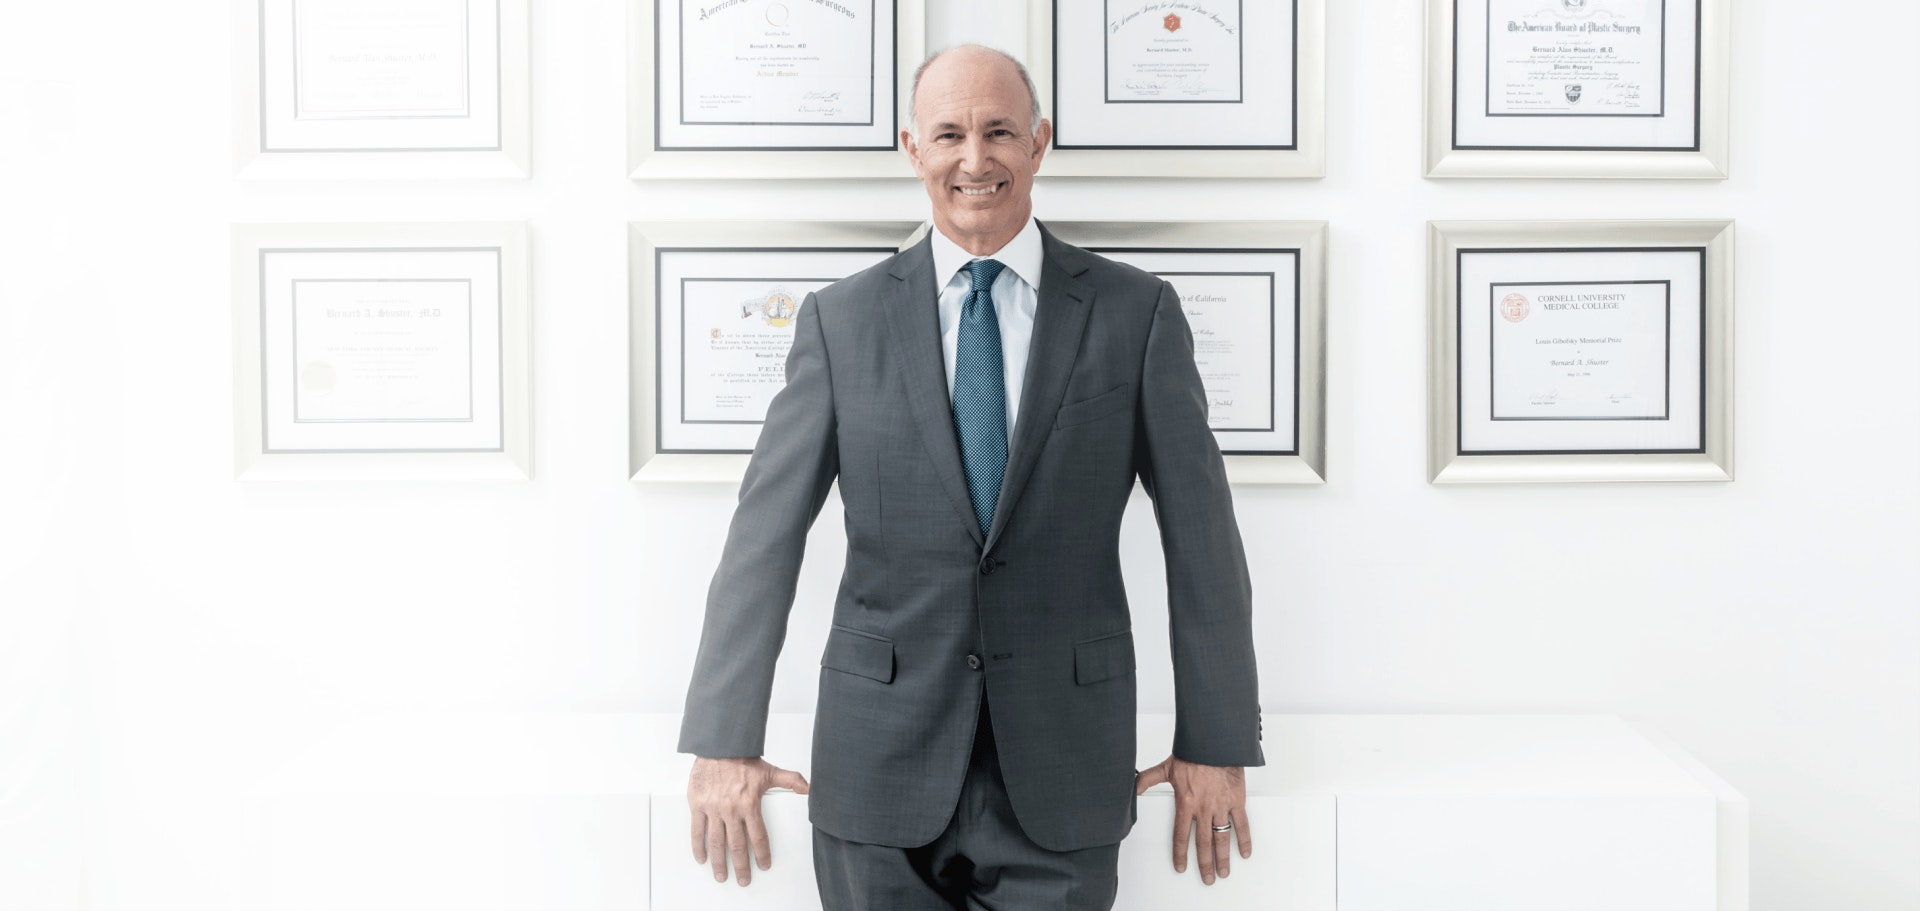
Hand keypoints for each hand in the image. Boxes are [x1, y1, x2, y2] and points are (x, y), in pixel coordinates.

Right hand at [688, 756, 809, 885]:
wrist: (719, 744)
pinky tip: (702, 858)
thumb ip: (790, 780)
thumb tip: (809, 788)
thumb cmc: (741, 757)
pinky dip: (698, 847)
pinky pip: (697, 830)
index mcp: (750, 804)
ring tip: (722, 876)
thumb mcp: (769, 770)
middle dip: (741, 866)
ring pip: (716, 843)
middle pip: (737, 846)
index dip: (762, 854)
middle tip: (743, 880)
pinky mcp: (698, 805)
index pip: (758, 837)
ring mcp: (713, 809)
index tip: (764, 865)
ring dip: (719, 863)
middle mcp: (731, 810)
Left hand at [1135, 755, 1250, 884]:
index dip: (1180, 853)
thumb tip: (1133, 785)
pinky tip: (1244, 852)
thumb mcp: (1167, 767)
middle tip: (1207, 878)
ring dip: (1222, 858)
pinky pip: (1241, 825)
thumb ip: (1149, 778)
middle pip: (1203, 843)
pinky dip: (1243, 840)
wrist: (1216, 742)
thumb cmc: (1194, 753)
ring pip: (1222, 838)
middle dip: (1204, 864)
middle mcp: (1203, 809)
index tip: (1181, 866)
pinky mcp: (1237, 801)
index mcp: (1186, 803)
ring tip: (1223, 872)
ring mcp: (1221, 806)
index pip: (1181, 835)